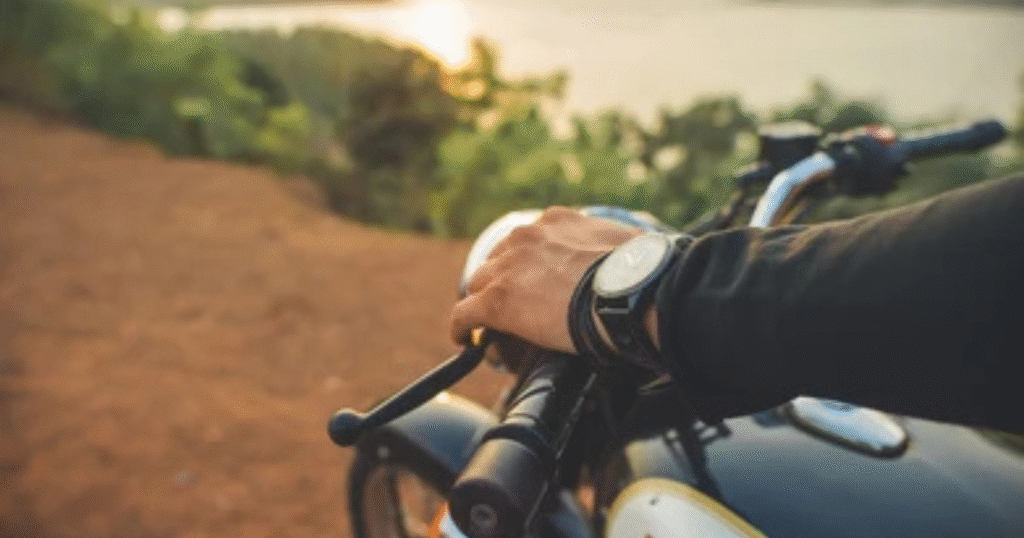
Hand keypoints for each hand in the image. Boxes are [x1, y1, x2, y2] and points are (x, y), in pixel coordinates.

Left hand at [450, 207, 640, 353]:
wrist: (627, 292)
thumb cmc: (639, 272)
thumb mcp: (629, 245)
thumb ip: (618, 248)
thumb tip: (640, 259)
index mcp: (558, 222)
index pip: (531, 240)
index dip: (529, 263)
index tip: (536, 279)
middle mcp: (527, 237)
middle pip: (500, 260)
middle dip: (503, 280)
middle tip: (514, 304)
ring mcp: (508, 268)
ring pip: (480, 285)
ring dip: (483, 303)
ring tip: (486, 325)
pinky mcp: (496, 300)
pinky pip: (465, 315)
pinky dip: (461, 328)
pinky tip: (464, 341)